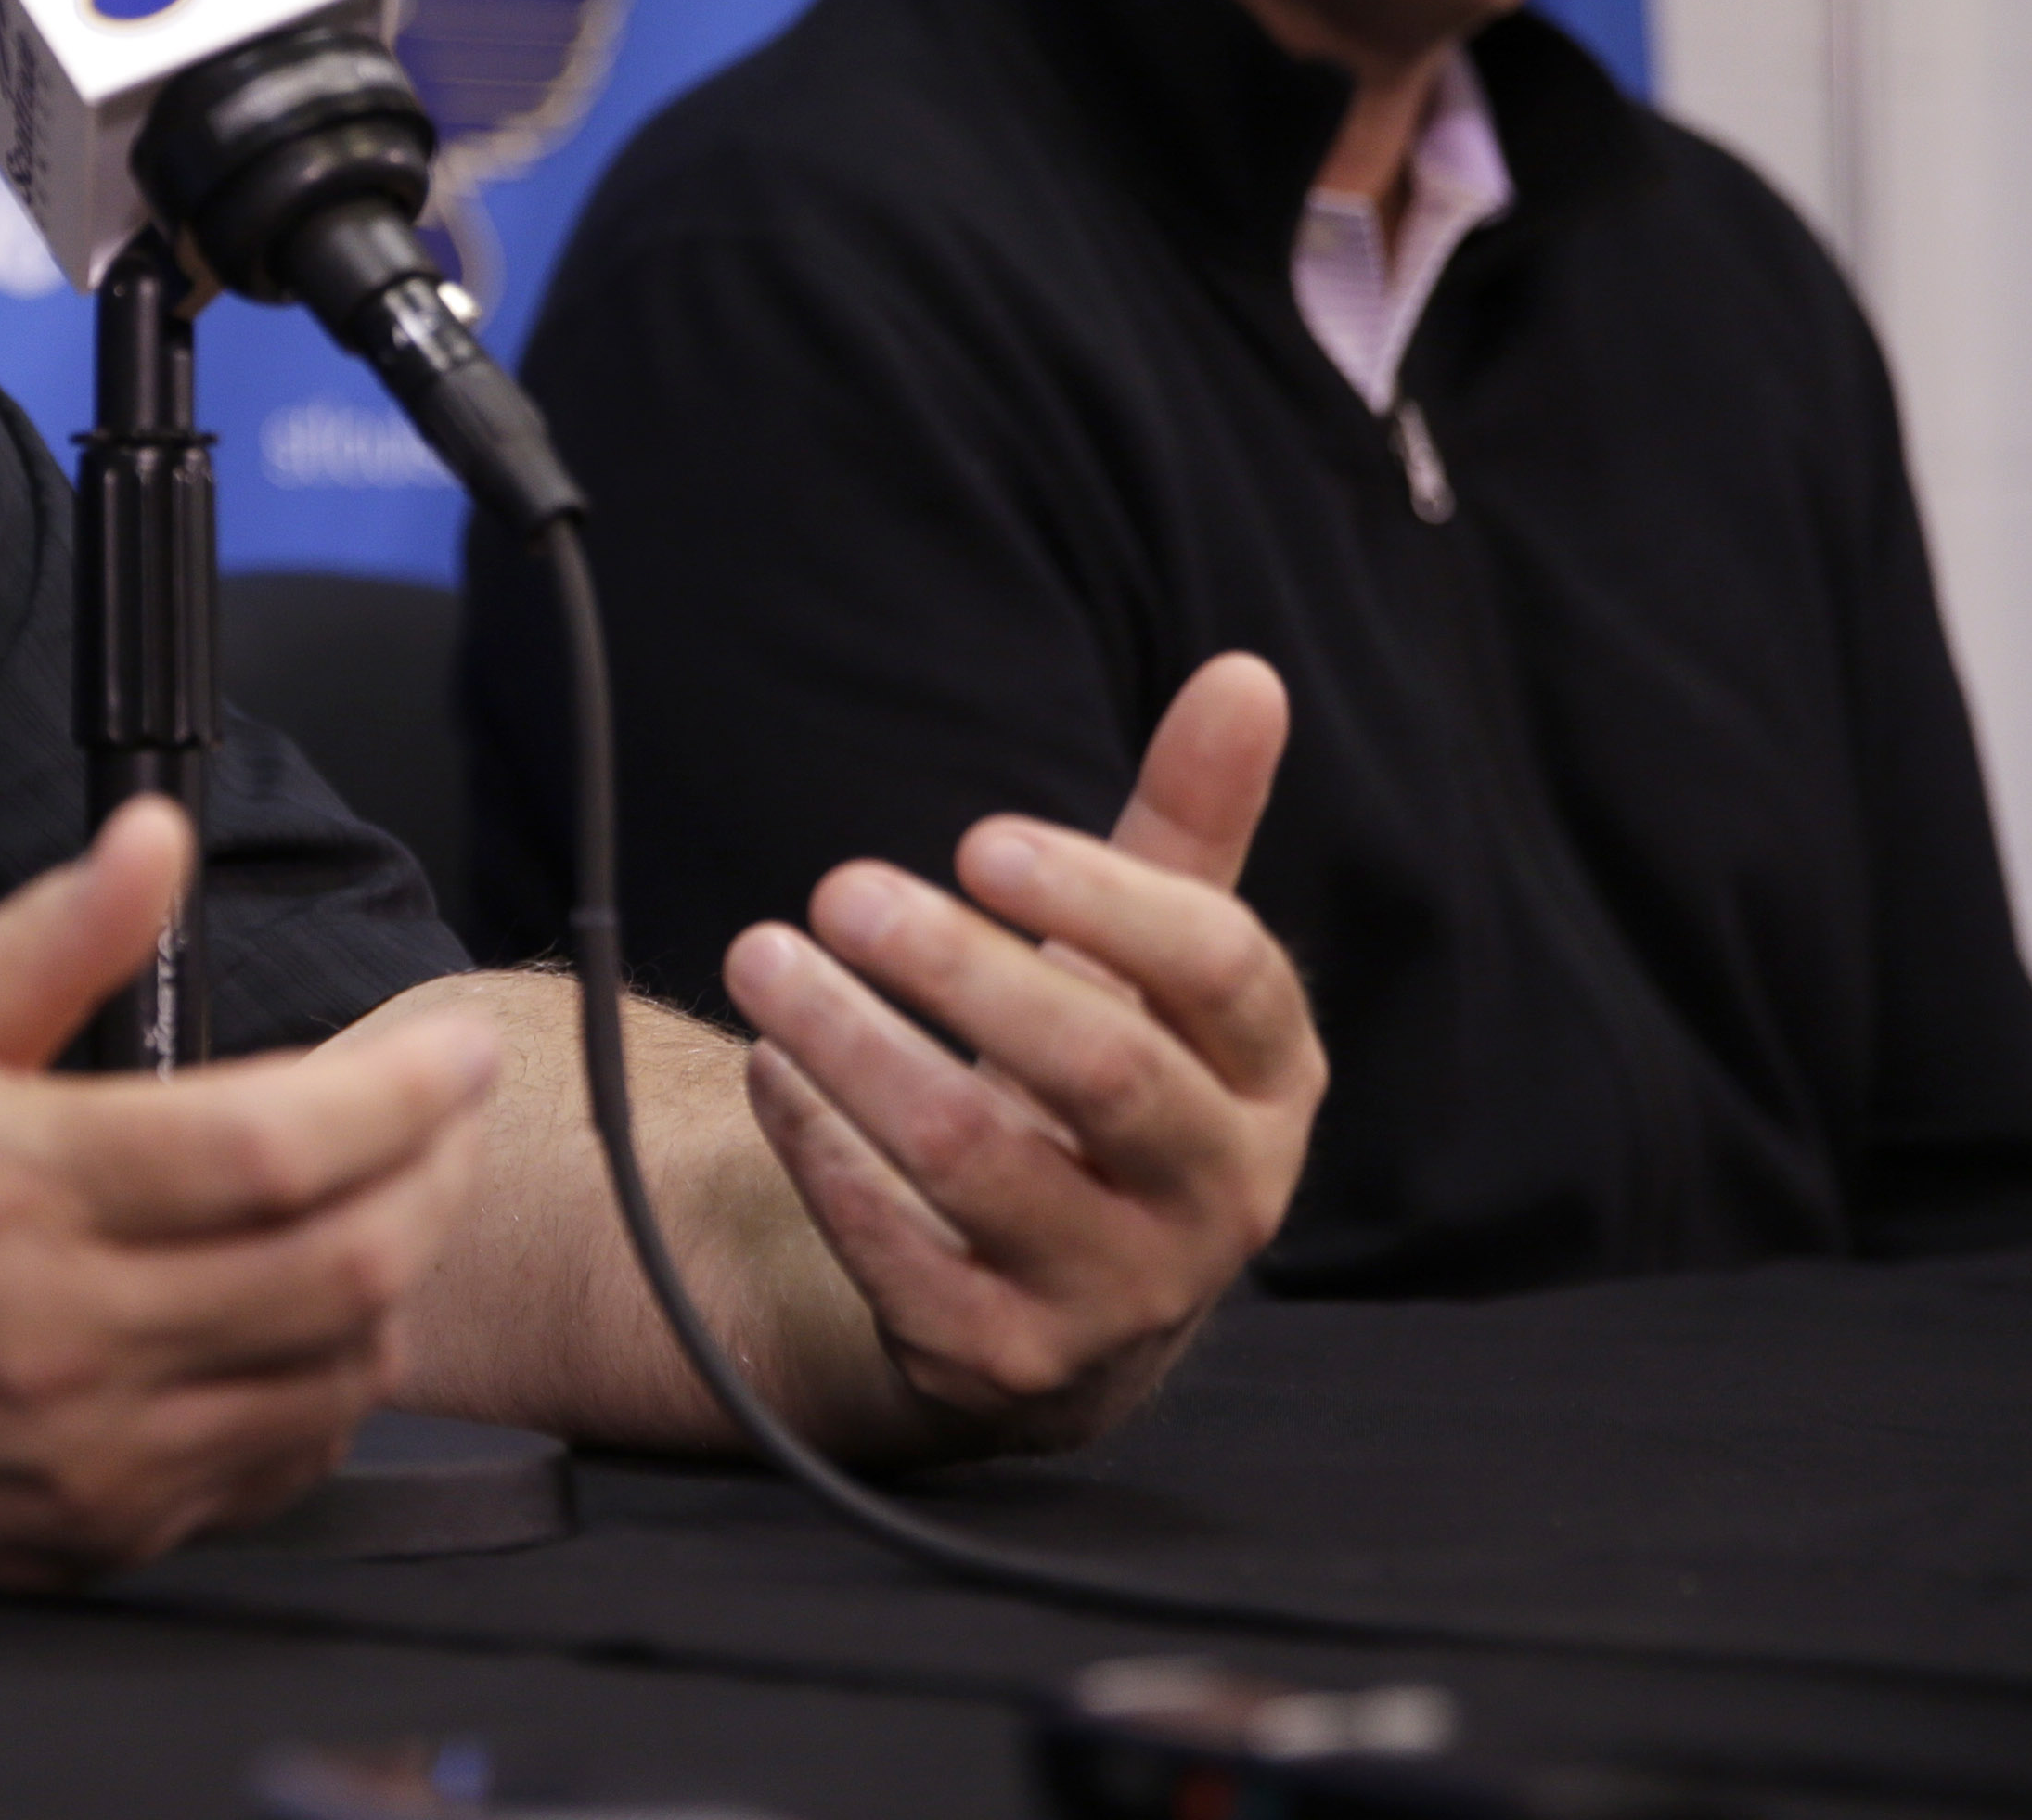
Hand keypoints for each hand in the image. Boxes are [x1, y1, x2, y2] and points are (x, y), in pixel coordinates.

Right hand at [0, 797, 500, 1584]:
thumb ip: (52, 939)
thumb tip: (154, 841)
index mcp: (17, 1189)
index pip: (274, 1145)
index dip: (400, 1093)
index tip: (452, 1047)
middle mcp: (63, 1333)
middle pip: (340, 1266)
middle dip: (436, 1176)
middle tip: (450, 1115)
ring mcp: (88, 1452)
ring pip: (332, 1375)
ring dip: (395, 1280)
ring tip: (388, 1200)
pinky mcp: (96, 1533)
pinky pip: (279, 1470)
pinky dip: (331, 1387)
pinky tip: (313, 1318)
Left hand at [718, 652, 1320, 1447]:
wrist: (1059, 1295)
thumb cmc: (1101, 1078)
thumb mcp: (1151, 963)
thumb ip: (1189, 825)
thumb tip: (1246, 672)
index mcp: (1270, 1081)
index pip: (1224, 974)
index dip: (1107, 898)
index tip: (978, 836)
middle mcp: (1221, 1196)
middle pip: (1103, 1069)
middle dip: (960, 971)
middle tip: (839, 888)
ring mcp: (1119, 1292)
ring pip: (977, 1162)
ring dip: (854, 1047)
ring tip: (761, 958)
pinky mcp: (1007, 1359)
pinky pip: (898, 1255)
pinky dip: (820, 1153)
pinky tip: (770, 1071)